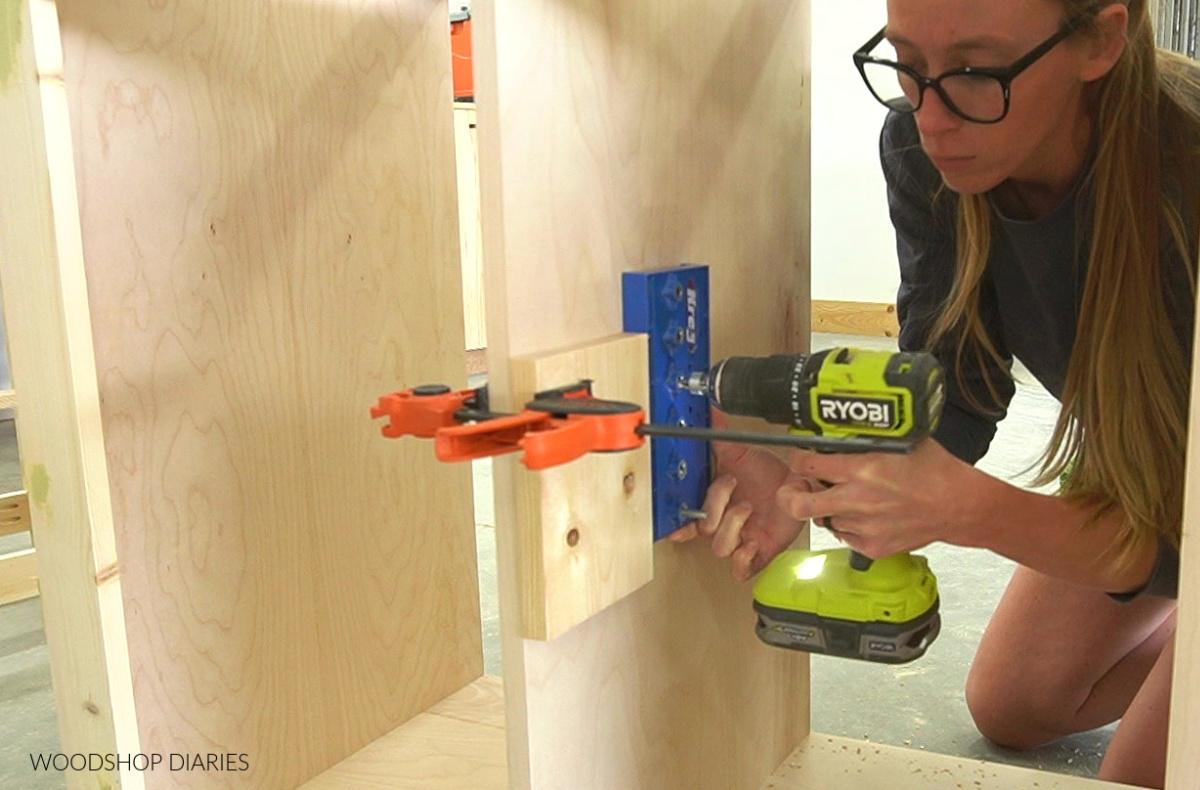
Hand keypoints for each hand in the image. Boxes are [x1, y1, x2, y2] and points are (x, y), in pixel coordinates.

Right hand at [668, 413, 809, 580]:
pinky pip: (743, 569)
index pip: (689, 517)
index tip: (675, 523)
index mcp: (715, 501)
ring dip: (732, 528)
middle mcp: (725, 521)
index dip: (679, 523)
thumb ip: (721, 436)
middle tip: (732, 492)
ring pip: (721, 548)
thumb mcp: (740, 453)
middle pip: (704, 530)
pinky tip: (751, 544)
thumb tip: (710, 412)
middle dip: (715, 511)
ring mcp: (742, 537)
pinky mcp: (760, 551)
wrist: (799, 484)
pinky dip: (744, 560)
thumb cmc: (768, 473)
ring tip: (747, 510)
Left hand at [775, 439, 971, 558]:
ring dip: (827, 508)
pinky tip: (864, 513)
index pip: (806, 464)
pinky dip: (847, 525)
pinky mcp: (872, 546)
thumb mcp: (899, 440)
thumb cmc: (934, 470)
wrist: (959, 506)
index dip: (797, 459)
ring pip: (823, 519)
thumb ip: (866, 436)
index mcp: (861, 469)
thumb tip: (840, 426)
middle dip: (789, 494)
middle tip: (799, 486)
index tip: (800, 457)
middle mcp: (857, 500)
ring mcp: (864, 527)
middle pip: (797, 504)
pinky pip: (843, 536)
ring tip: (845, 497)